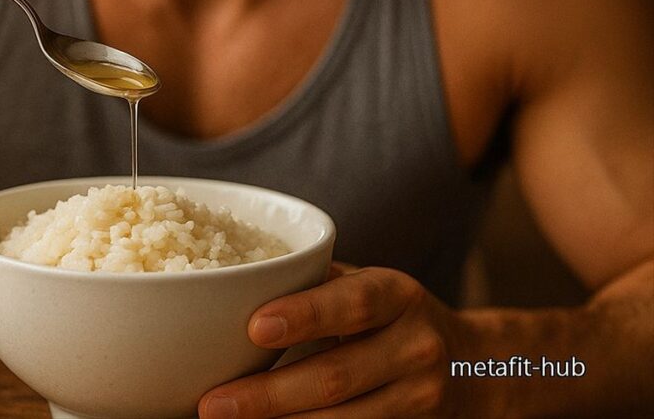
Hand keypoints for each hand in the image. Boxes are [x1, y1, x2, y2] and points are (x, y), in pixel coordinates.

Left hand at [199, 263, 466, 417]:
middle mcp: (414, 347)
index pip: (352, 303)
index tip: (255, 327)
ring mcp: (418, 399)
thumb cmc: (392, 317)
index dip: (305, 315)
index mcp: (397, 296)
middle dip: (267, 396)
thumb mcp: (368, 286)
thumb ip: (314, 284)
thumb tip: (233, 284)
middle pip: (336, 377)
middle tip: (213, 403)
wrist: (476, 367)